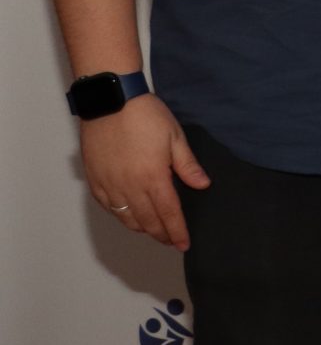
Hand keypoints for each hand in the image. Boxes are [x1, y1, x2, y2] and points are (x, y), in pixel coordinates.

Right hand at [79, 95, 210, 249]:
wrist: (110, 101)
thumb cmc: (144, 115)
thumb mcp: (175, 137)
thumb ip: (187, 165)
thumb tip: (203, 185)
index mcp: (153, 177)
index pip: (169, 213)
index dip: (177, 231)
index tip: (184, 244)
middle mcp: (129, 186)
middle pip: (147, 220)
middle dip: (161, 234)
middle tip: (171, 241)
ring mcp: (109, 184)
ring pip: (126, 217)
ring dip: (141, 228)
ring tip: (154, 231)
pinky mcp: (94, 179)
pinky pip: (108, 206)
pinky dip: (121, 216)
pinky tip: (129, 216)